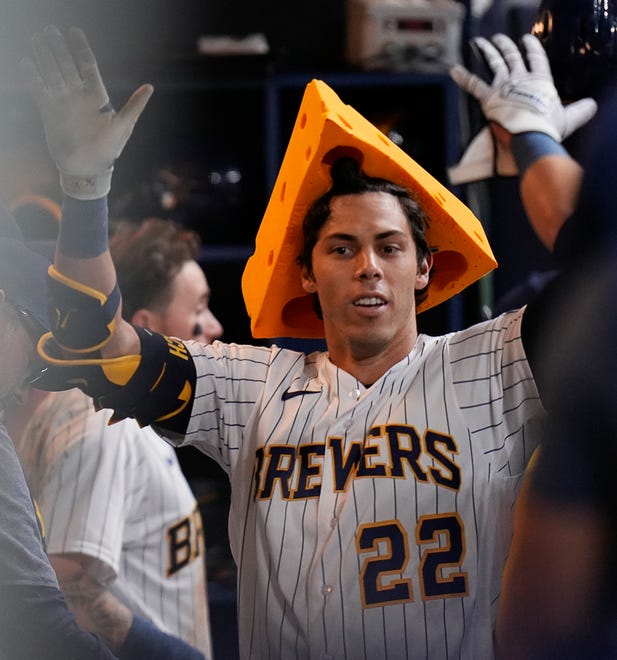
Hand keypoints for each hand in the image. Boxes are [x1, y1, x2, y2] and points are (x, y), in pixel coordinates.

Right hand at [21, 25, 152, 199]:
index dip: (80, 47)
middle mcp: (78, 95)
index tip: (73, 30)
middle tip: (49, 30)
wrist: (87, 169)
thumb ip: (134, 106)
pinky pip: (39, 89)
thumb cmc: (109, 149)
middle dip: (58, 47)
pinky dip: (33, 77)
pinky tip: (26, 63)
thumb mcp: (123, 126)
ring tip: (36, 38)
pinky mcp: (50, 111)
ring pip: (52, 73)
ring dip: (44, 56)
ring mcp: (63, 101)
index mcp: (97, 95)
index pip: (87, 65)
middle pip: (66, 64)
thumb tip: (150, 87)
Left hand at [448, 33, 596, 184]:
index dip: (531, 47)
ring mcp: (503, 86)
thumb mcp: (569, 118)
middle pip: (512, 56)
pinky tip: (454, 70)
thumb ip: (579, 110)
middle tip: (500, 39)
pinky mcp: (488, 97)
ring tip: (480, 43)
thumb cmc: (548, 130)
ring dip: (487, 51)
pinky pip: (473, 84)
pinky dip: (463, 77)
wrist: (529, 137)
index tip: (527, 40)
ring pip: (493, 63)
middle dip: (505, 46)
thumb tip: (591, 106)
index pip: (537, 57)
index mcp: (541, 80)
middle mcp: (521, 78)